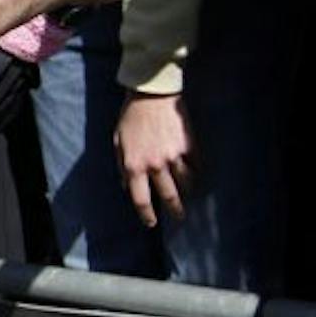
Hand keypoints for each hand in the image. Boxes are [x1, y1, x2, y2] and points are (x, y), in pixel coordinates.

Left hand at [114, 92, 193, 227]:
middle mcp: (154, 164)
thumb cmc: (131, 117)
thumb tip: (126, 186)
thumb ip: (121, 165)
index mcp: (133, 165)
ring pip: (186, 183)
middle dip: (174, 210)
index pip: (140, 198)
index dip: (146, 214)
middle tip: (179, 217)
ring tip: (189, 196)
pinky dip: (197, 173)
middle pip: (168, 196)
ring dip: (188, 192)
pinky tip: (197, 176)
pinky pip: (196, 166)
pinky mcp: (189, 146)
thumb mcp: (118, 142)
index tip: (151, 223)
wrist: (151, 93)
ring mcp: (173, 156)